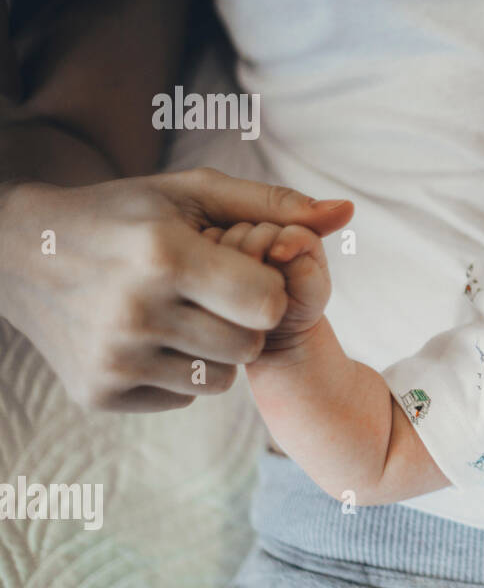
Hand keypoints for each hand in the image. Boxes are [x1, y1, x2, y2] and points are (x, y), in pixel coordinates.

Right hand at [0, 167, 352, 410]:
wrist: (19, 252)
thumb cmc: (124, 214)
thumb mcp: (193, 192)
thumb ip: (275, 205)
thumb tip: (347, 212)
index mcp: (163, 258)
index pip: (267, 305)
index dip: (264, 288)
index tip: (240, 270)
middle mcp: (135, 314)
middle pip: (249, 346)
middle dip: (242, 320)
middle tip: (208, 292)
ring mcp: (113, 359)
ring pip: (221, 379)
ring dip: (214, 348)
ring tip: (179, 311)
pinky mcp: (98, 393)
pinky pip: (182, 395)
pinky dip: (178, 369)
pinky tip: (149, 335)